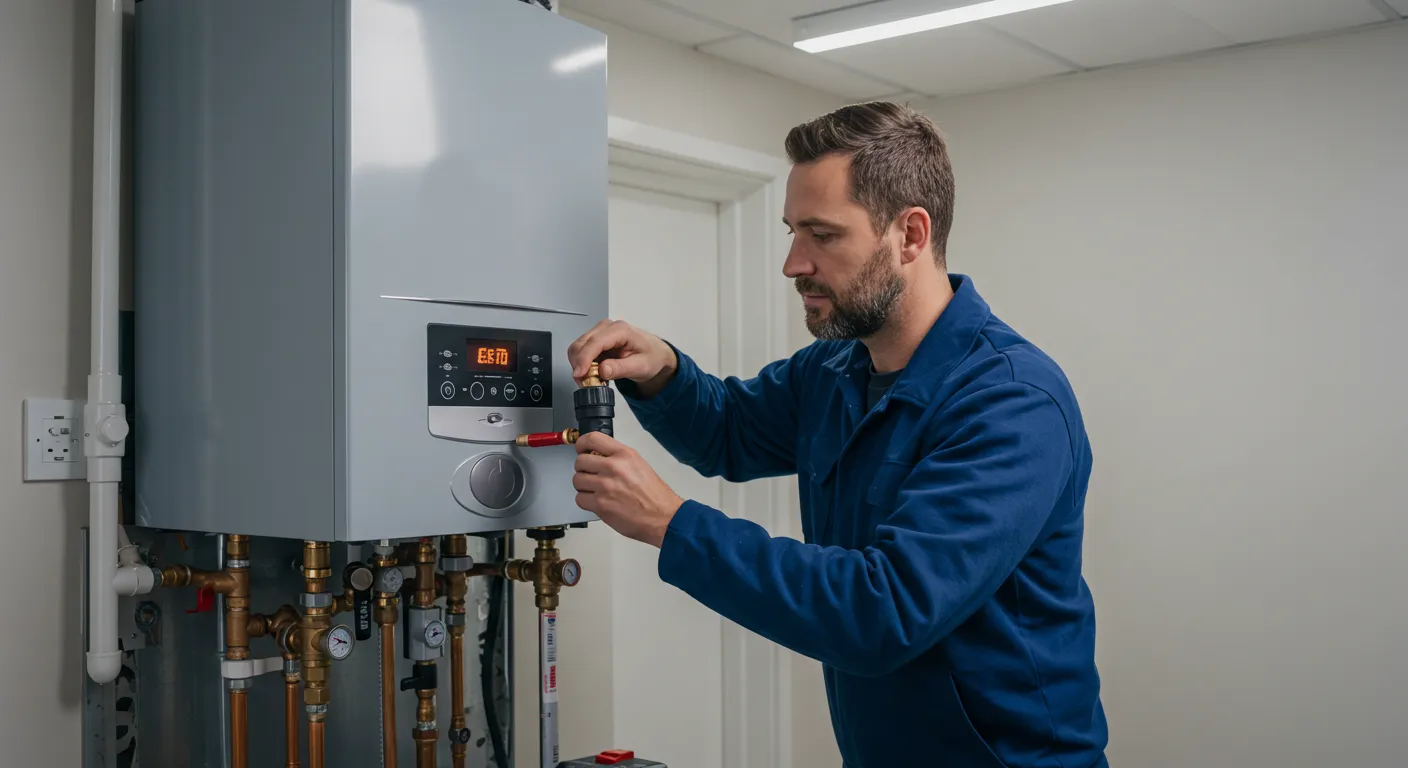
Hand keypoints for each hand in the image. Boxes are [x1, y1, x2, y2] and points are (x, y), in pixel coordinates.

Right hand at [566, 319, 676, 393]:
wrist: (655, 354)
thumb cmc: (651, 357)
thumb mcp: (641, 366)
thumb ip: (621, 368)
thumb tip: (602, 370)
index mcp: (621, 330)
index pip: (595, 342)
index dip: (584, 359)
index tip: (579, 374)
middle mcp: (607, 327)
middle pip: (581, 344)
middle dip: (579, 365)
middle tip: (587, 383)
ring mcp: (600, 332)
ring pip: (578, 348)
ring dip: (579, 365)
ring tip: (591, 380)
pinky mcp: (596, 340)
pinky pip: (581, 352)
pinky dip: (582, 364)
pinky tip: (592, 373)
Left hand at [572, 432, 683, 547]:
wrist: (663, 517)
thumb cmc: (654, 495)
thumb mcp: (639, 465)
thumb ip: (617, 459)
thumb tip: (597, 458)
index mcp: (624, 454)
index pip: (592, 439)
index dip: (581, 444)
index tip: (580, 449)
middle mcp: (613, 467)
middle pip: (580, 461)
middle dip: (583, 469)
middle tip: (590, 475)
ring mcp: (605, 486)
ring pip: (577, 480)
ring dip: (583, 486)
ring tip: (596, 491)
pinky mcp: (600, 504)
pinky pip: (579, 499)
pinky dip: (586, 501)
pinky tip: (598, 502)